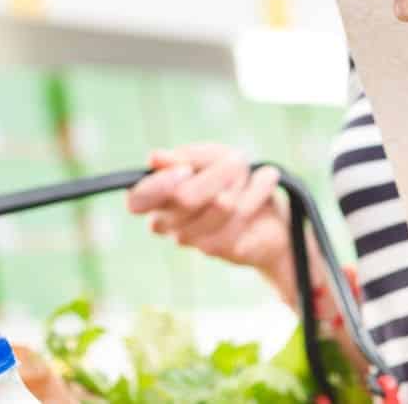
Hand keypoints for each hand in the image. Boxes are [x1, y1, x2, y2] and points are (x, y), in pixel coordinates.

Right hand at [125, 144, 289, 273]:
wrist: (270, 216)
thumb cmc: (232, 182)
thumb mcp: (213, 157)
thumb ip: (186, 157)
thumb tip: (155, 159)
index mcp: (157, 198)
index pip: (137, 199)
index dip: (159, 185)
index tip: (186, 170)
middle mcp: (168, 223)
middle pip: (185, 197)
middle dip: (219, 172)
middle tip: (237, 160)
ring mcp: (194, 241)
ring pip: (220, 205)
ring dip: (242, 181)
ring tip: (250, 175)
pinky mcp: (223, 250)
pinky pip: (243, 214)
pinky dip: (259, 189)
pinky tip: (267, 179)